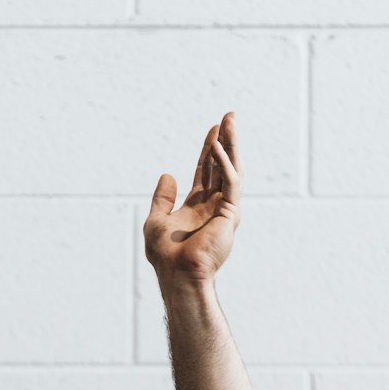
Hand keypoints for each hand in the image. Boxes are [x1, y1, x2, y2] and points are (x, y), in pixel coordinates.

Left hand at [144, 112, 242, 285]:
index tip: (213, 129)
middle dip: (226, 141)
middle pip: (222, 166)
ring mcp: (225, 209)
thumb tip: (167, 175)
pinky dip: (225, 164)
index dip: (210, 150)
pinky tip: (217, 147)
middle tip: (229, 116)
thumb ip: (162, 198)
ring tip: (229, 122)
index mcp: (198, 207)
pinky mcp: (230, 214)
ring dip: (231, 145)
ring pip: (232, 169)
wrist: (177, 274)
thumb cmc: (166, 255)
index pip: (207, 172)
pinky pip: (231, 182)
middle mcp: (214, 206)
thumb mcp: (156, 220)